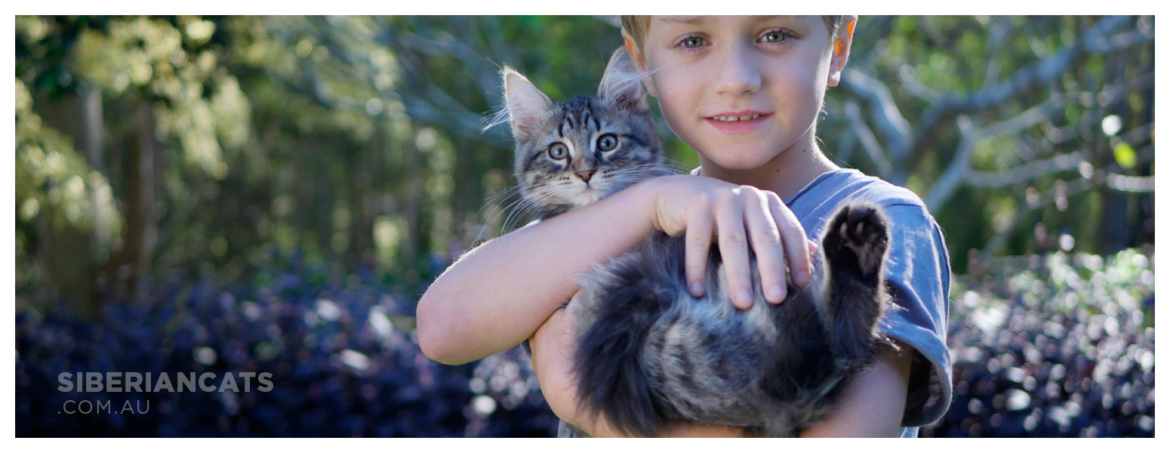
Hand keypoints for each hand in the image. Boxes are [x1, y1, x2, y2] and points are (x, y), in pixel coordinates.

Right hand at [648, 175, 814, 307]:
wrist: (672, 196)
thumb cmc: (717, 218)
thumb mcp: (750, 224)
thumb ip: (778, 236)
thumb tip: (814, 252)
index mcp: (768, 203)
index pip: (791, 231)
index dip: (799, 258)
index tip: (801, 286)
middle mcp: (749, 197)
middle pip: (766, 238)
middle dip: (772, 270)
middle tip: (776, 300)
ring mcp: (722, 198)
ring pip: (734, 241)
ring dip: (738, 275)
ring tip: (742, 303)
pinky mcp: (696, 202)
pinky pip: (698, 240)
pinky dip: (697, 267)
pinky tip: (698, 291)